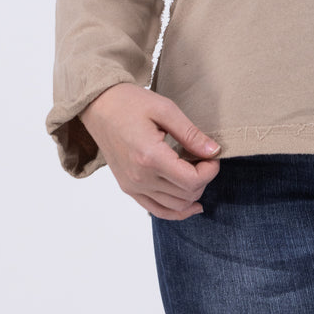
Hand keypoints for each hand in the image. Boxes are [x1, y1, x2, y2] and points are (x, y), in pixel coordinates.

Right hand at [79, 82, 220, 219]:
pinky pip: (157, 211)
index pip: (192, 181)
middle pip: (186, 195)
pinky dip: (176, 210)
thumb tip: (214, 151)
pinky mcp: (128, 188)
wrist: (99, 106)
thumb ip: (191, 134)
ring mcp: (133, 186)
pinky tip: (191, 203)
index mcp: (150, 157)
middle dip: (204, 178)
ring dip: (192, 192)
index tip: (212, 154)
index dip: (211, 170)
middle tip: (205, 158)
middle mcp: (140, 178)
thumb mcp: (165, 110)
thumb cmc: (130, 103)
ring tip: (195, 171)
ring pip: (175, 207)